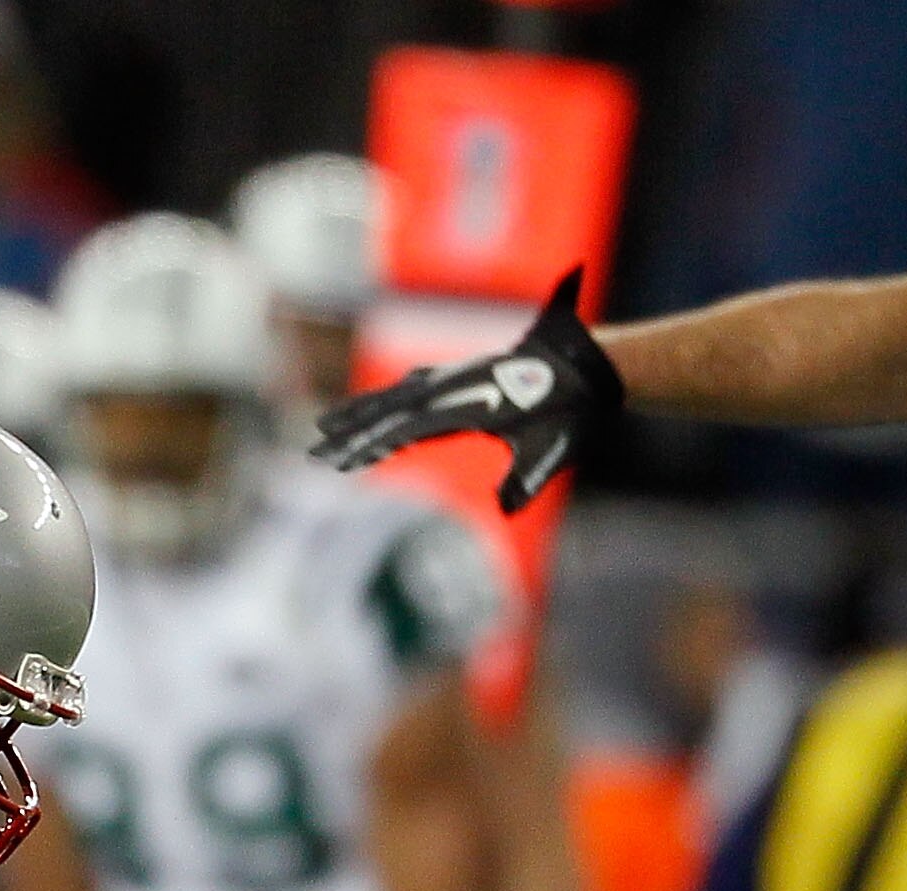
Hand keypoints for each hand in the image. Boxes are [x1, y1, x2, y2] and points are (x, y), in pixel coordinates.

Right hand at [311, 270, 619, 513]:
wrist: (592, 364)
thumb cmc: (573, 413)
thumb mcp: (553, 450)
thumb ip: (527, 479)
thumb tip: (507, 511)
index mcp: (471, 405)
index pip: (408, 428)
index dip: (371, 444)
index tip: (340, 459)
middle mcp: (457, 387)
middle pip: (390, 409)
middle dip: (350, 430)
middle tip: (314, 446)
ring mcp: (458, 377)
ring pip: (397, 395)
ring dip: (360, 411)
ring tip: (326, 424)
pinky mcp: (463, 375)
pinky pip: (414, 386)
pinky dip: (388, 399)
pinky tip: (375, 407)